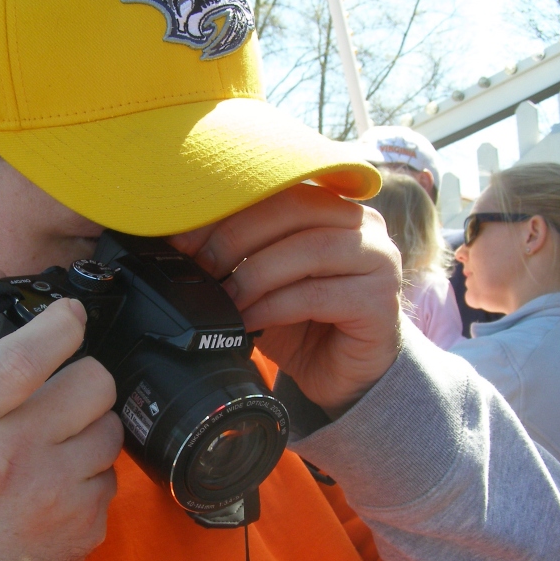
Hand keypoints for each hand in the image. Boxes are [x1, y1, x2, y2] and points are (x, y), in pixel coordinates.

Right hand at [0, 272, 122, 560]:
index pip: (23, 356)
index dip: (60, 324)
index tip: (71, 315)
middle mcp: (11, 455)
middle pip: (93, 382)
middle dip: (84, 380)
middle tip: (62, 395)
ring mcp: (54, 493)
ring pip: (112, 427)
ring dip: (91, 428)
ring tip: (53, 446)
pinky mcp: (86, 524)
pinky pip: (113, 475)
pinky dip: (92, 473)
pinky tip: (58, 485)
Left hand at [169, 184, 401, 413]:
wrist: (345, 374)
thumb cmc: (303, 321)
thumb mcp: (263, 280)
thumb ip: (238, 253)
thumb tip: (179, 241)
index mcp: (330, 202)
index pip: (276, 186)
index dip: (225, 206)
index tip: (183, 235)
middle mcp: (361, 221)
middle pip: (293, 208)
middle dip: (236, 237)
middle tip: (202, 268)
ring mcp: (378, 258)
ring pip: (308, 249)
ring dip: (254, 274)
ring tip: (224, 299)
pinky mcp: (379, 301)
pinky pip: (317, 296)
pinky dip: (272, 308)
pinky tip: (248, 322)